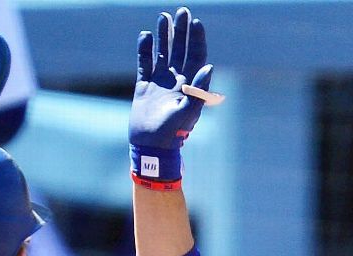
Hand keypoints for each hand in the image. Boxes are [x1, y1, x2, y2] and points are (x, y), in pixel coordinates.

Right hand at [130, 7, 214, 180]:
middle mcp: (176, 79)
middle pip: (180, 49)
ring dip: (163, 35)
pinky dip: (144, 50)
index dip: (196, 39)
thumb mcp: (189, 111)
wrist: (152, 146)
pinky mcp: (144, 86)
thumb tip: (208, 66)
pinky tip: (144, 35)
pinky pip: (144, 63)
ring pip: (162, 52)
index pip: (195, 55)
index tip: (195, 22)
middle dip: (181, 31)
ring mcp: (160, 82)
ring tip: (162, 17)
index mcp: (190, 84)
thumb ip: (199, 90)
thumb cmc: (174, 132)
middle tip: (181, 11)